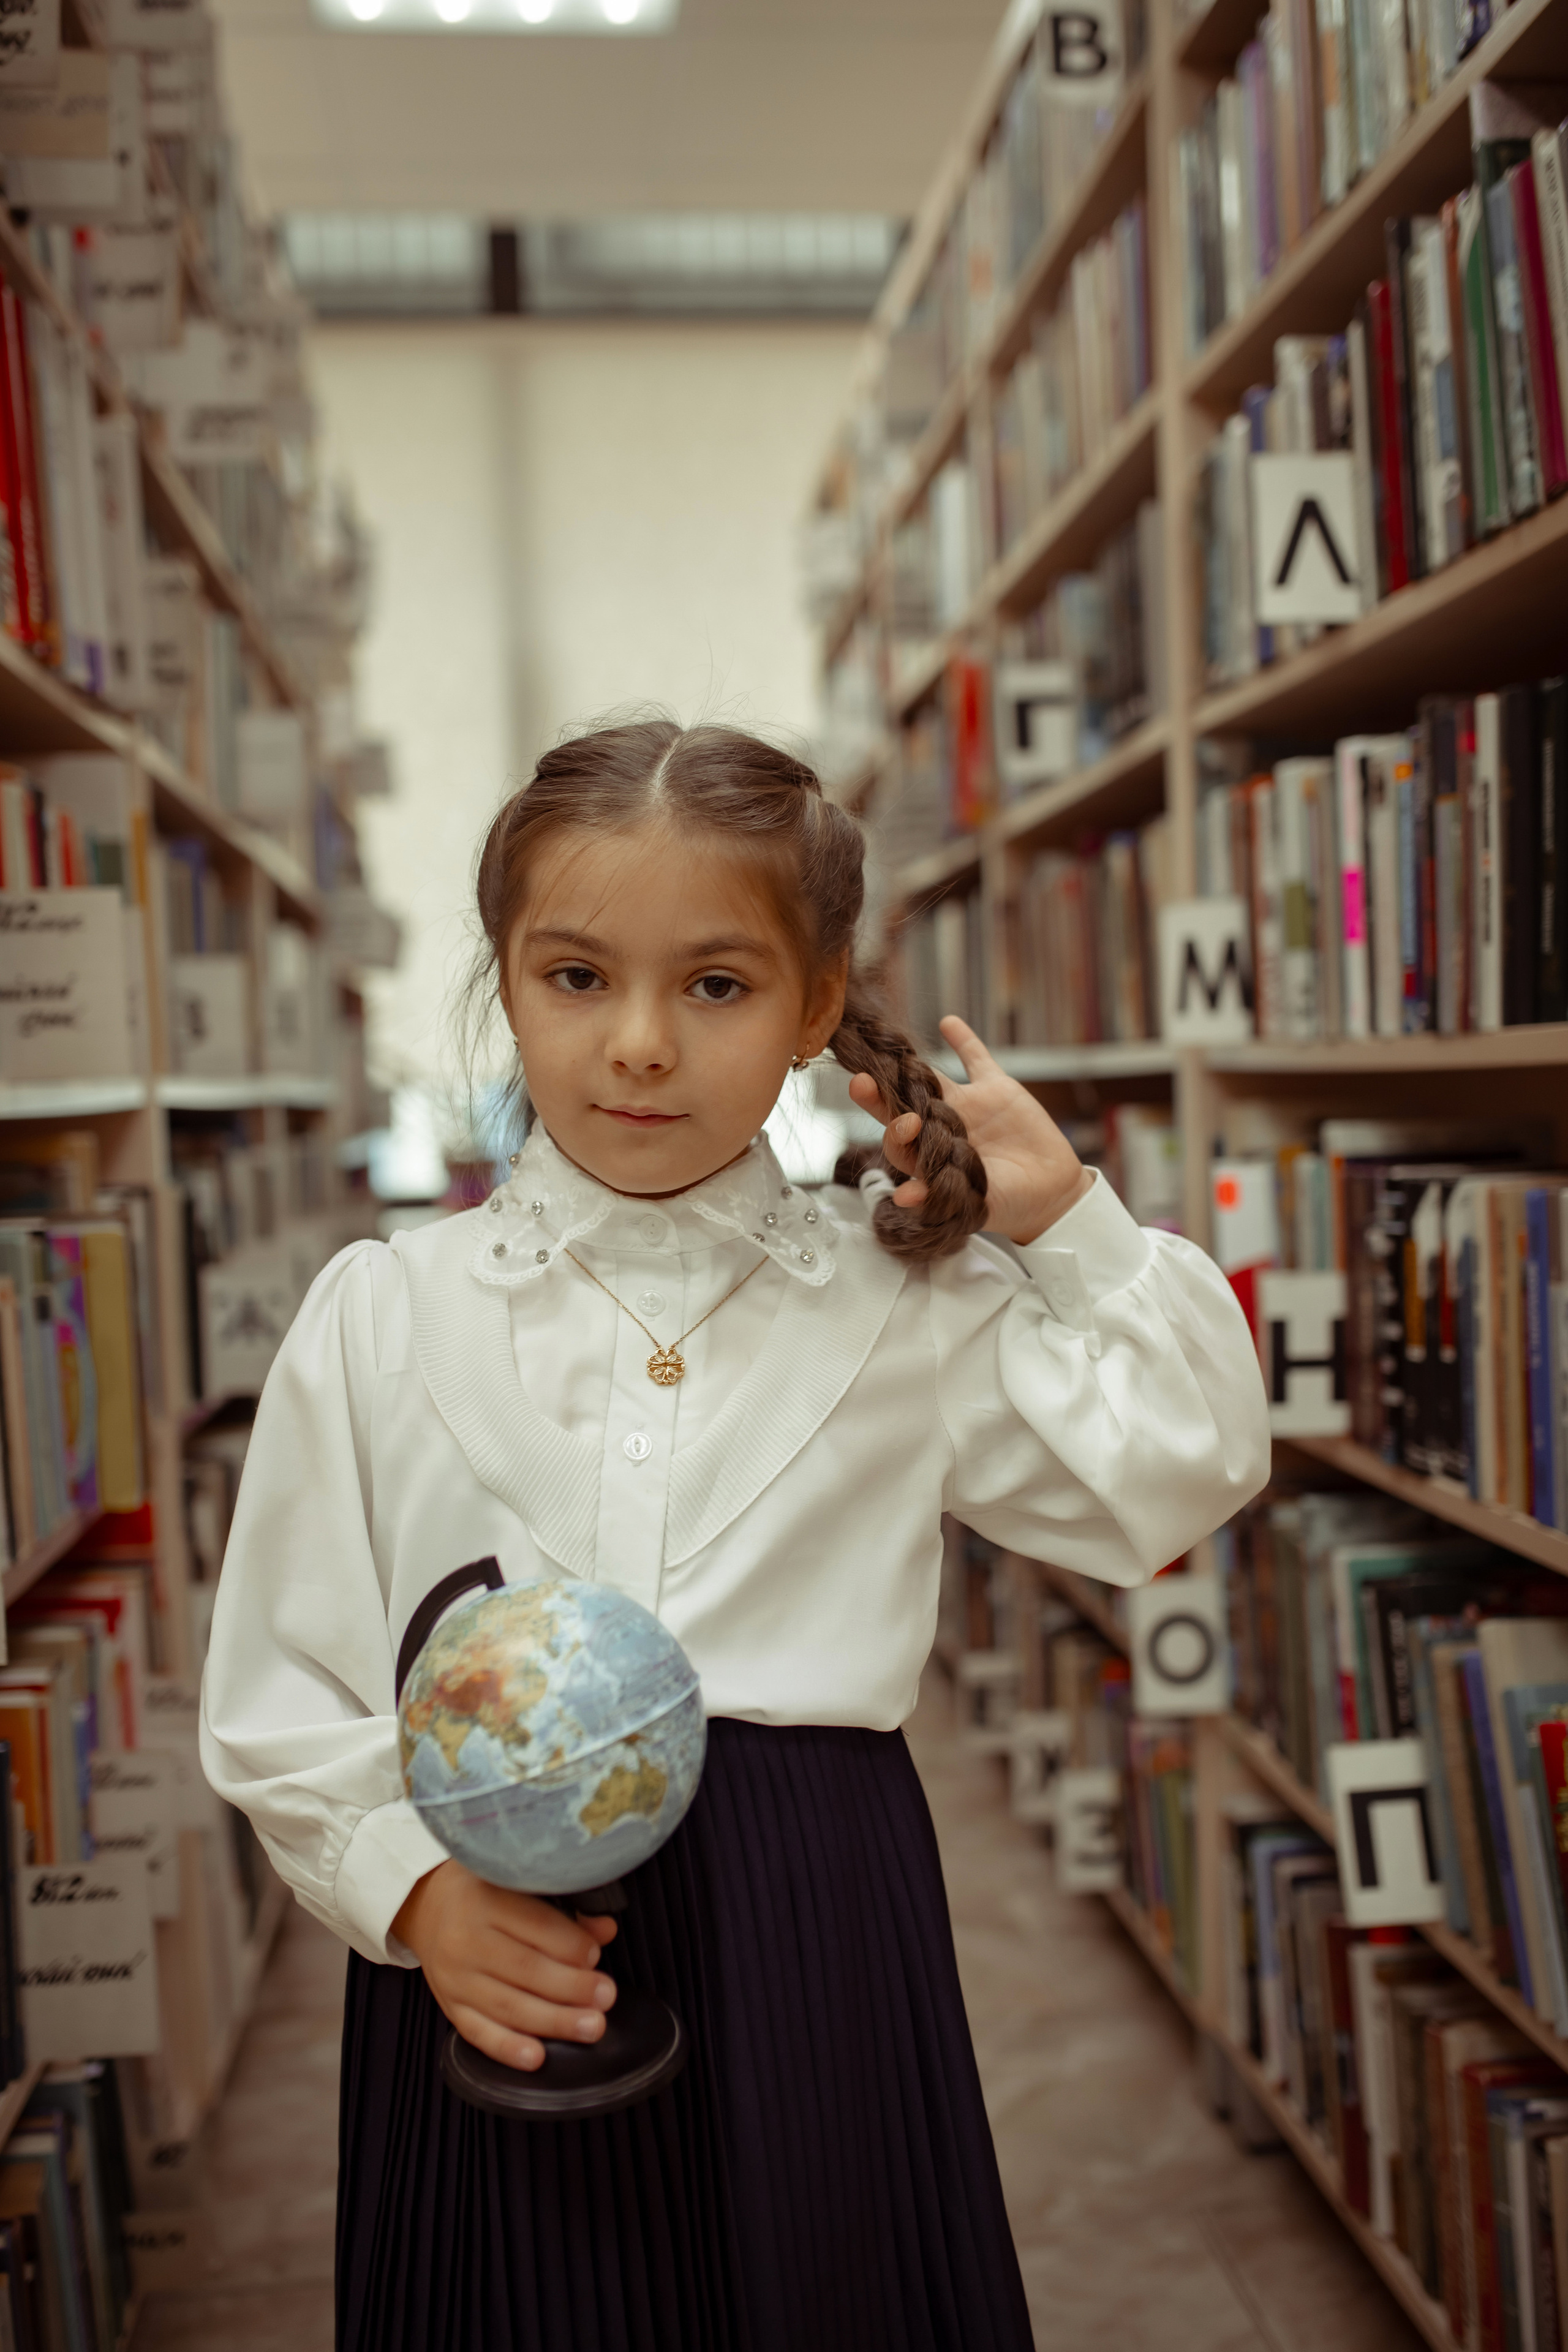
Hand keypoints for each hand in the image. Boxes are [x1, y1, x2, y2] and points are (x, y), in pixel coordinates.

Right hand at [392, 1859, 618, 2071]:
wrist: (426, 1907)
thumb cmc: (482, 1893)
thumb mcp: (517, 1885)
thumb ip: (564, 1910)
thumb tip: (605, 1931)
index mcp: (486, 1901)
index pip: (535, 1925)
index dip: (571, 1944)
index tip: (596, 1955)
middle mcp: (466, 1940)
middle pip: (525, 1968)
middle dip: (571, 1987)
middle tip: (606, 1997)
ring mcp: (455, 1978)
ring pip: (508, 2006)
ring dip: (554, 2021)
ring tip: (591, 2027)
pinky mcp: (450, 2007)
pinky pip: (479, 2033)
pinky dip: (508, 2048)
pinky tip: (537, 2058)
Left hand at [848, 1015, 1092, 1245]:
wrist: (1051, 1190)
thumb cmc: (1009, 1204)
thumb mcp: (975, 1204)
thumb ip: (941, 1196)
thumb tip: (903, 1198)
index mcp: (930, 1159)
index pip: (900, 1144)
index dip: (894, 1135)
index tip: (903, 1126)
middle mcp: (939, 1129)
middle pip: (902, 1108)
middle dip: (880, 1097)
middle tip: (860, 1085)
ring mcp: (965, 1106)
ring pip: (929, 1080)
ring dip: (909, 1067)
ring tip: (889, 1051)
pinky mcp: (995, 1090)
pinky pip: (976, 1060)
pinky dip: (964, 1042)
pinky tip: (948, 1023)